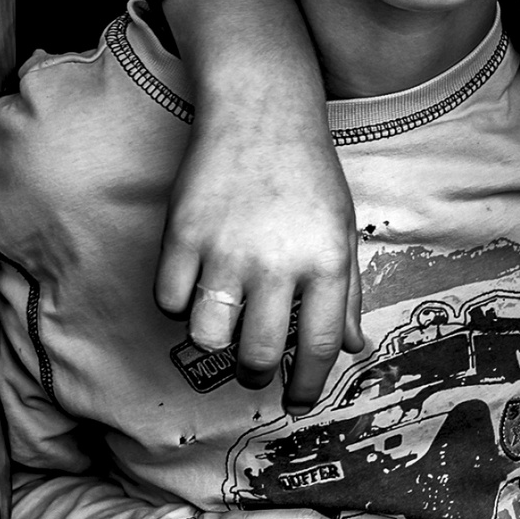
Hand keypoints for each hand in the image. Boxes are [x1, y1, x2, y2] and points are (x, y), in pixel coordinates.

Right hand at [158, 0, 365, 412]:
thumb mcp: (341, 232)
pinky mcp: (182, 235)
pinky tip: (195, 292)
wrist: (261, 115)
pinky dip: (179, 307)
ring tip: (226, 332)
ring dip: (216, 346)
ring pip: (207, 337)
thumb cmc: (308, 178)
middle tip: (255, 370)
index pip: (316, 346)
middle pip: (256, 353)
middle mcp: (276, 261)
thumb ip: (345, 293)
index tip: (298, 403)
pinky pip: (168, 301)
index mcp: (326, 261)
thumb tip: (351, 348)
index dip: (307, 385)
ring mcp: (225, 249)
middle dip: (255, 375)